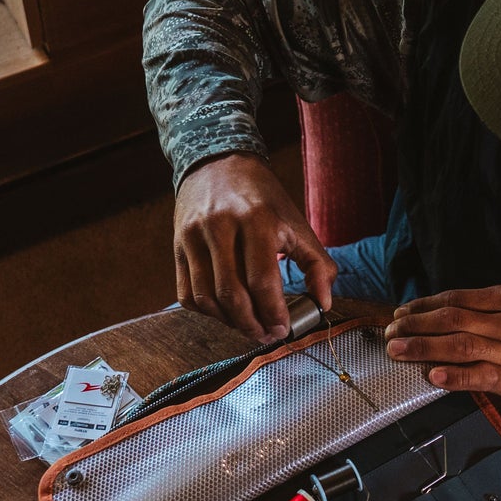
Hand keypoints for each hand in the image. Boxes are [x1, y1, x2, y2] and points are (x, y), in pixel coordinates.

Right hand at [173, 154, 336, 343]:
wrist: (218, 164)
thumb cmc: (263, 199)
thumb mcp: (296, 224)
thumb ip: (317, 264)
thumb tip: (323, 304)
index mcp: (255, 219)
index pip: (262, 280)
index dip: (273, 313)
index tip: (282, 329)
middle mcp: (220, 226)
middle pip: (231, 294)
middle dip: (251, 324)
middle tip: (266, 335)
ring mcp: (193, 236)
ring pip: (206, 297)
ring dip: (228, 322)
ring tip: (247, 327)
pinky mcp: (177, 246)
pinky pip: (187, 293)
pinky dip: (206, 311)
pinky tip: (224, 312)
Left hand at [383, 284, 500, 413]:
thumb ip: (487, 313)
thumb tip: (441, 318)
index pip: (456, 299)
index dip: (423, 307)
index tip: (399, 314)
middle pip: (453, 319)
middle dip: (415, 326)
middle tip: (389, 333)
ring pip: (463, 344)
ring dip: (424, 348)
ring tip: (397, 351)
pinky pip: (484, 376)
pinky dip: (456, 376)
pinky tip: (433, 377)